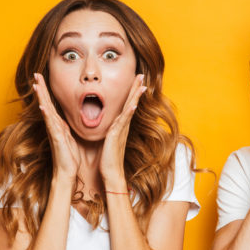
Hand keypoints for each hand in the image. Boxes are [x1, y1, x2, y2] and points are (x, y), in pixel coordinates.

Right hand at [33, 73, 80, 182]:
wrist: (67, 172)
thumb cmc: (69, 157)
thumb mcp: (70, 138)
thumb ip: (66, 129)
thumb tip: (66, 121)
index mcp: (58, 125)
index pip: (51, 104)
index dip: (46, 91)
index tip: (42, 78)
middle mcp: (53, 126)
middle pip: (46, 103)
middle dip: (41, 89)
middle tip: (36, 74)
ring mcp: (54, 132)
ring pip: (46, 111)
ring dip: (41, 98)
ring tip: (36, 85)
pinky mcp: (57, 139)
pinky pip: (51, 125)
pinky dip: (47, 116)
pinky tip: (43, 107)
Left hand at [99, 74, 146, 188]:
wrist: (111, 174)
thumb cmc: (108, 160)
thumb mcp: (107, 141)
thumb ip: (109, 131)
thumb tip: (108, 126)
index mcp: (119, 126)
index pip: (127, 105)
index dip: (131, 93)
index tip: (135, 81)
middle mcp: (122, 126)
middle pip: (131, 103)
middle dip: (135, 88)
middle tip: (141, 75)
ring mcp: (121, 130)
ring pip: (130, 109)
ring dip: (135, 96)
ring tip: (141, 84)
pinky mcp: (116, 135)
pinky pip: (124, 121)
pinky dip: (129, 112)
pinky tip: (133, 104)